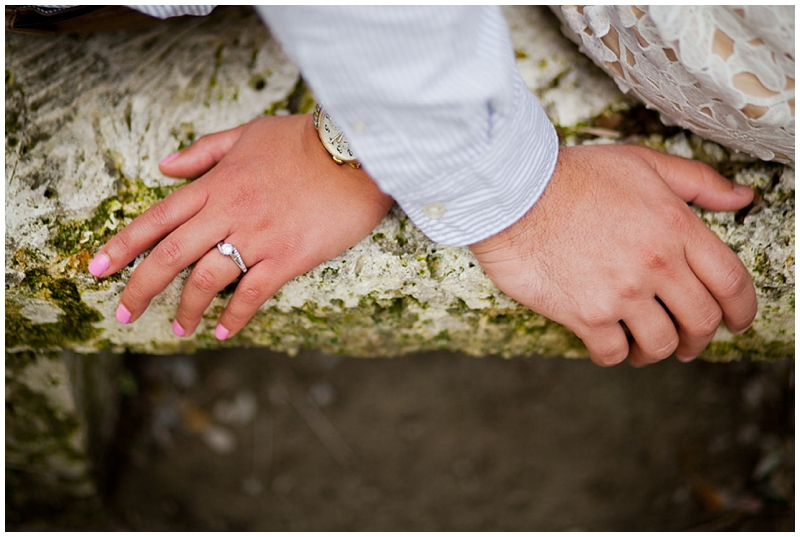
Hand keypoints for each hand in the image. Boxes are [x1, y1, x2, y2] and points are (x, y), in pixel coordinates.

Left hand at [88, 114, 393, 338]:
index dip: (123, 245)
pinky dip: (234, 315)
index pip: (157, 218)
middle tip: (123, 313)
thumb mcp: (248, 134)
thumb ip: (204, 151)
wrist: (356, 155)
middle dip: (141, 287)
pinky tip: (221, 330)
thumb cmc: (304, 141)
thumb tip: (164, 166)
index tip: (97, 269)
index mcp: (215, 184)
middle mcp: (228, 212)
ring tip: (178, 330)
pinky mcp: (288, 257)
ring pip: (207, 279)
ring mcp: (258, 236)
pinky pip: (252, 293)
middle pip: (171, 255)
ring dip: (186, 308)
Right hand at [470, 145, 756, 366]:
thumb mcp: (642, 163)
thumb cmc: (573, 175)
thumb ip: (698, 181)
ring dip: (656, 350)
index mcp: (676, 227)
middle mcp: (655, 264)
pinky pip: (612, 352)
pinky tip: (608, 342)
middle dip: (700, 337)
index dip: (743, 310)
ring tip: (644, 346)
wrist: (514, 194)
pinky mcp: (584, 314)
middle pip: (701, 321)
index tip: (738, 323)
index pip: (731, 282)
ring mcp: (620, 292)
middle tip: (688, 341)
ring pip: (659, 344)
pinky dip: (614, 353)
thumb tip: (742, 197)